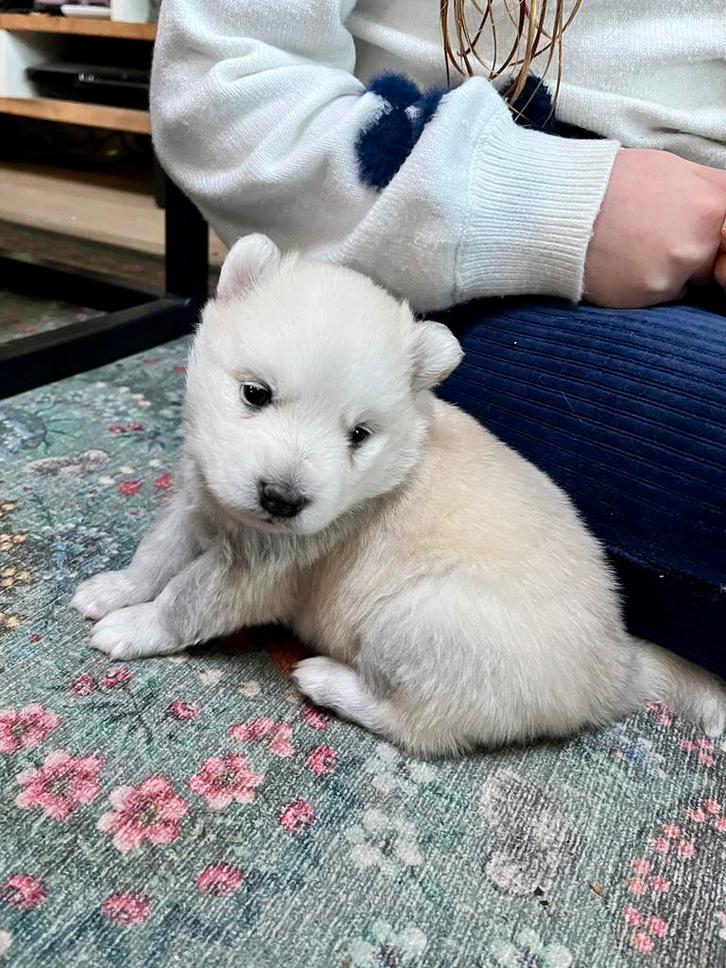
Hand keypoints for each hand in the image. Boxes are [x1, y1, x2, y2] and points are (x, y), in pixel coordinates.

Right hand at [584, 148, 725, 307]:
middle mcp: (696, 244)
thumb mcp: (673, 167)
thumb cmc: (616, 182)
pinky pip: (663, 294)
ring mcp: (671, 273)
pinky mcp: (647, 295)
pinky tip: (627, 263)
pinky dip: (649, 283)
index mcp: (711, 206)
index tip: (701, 235)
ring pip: (689, 280)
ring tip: (639, 246)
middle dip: (695, 251)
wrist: (563, 209)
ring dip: (672, 269)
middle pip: (713, 261)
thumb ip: (713, 188)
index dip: (715, 237)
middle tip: (660, 234)